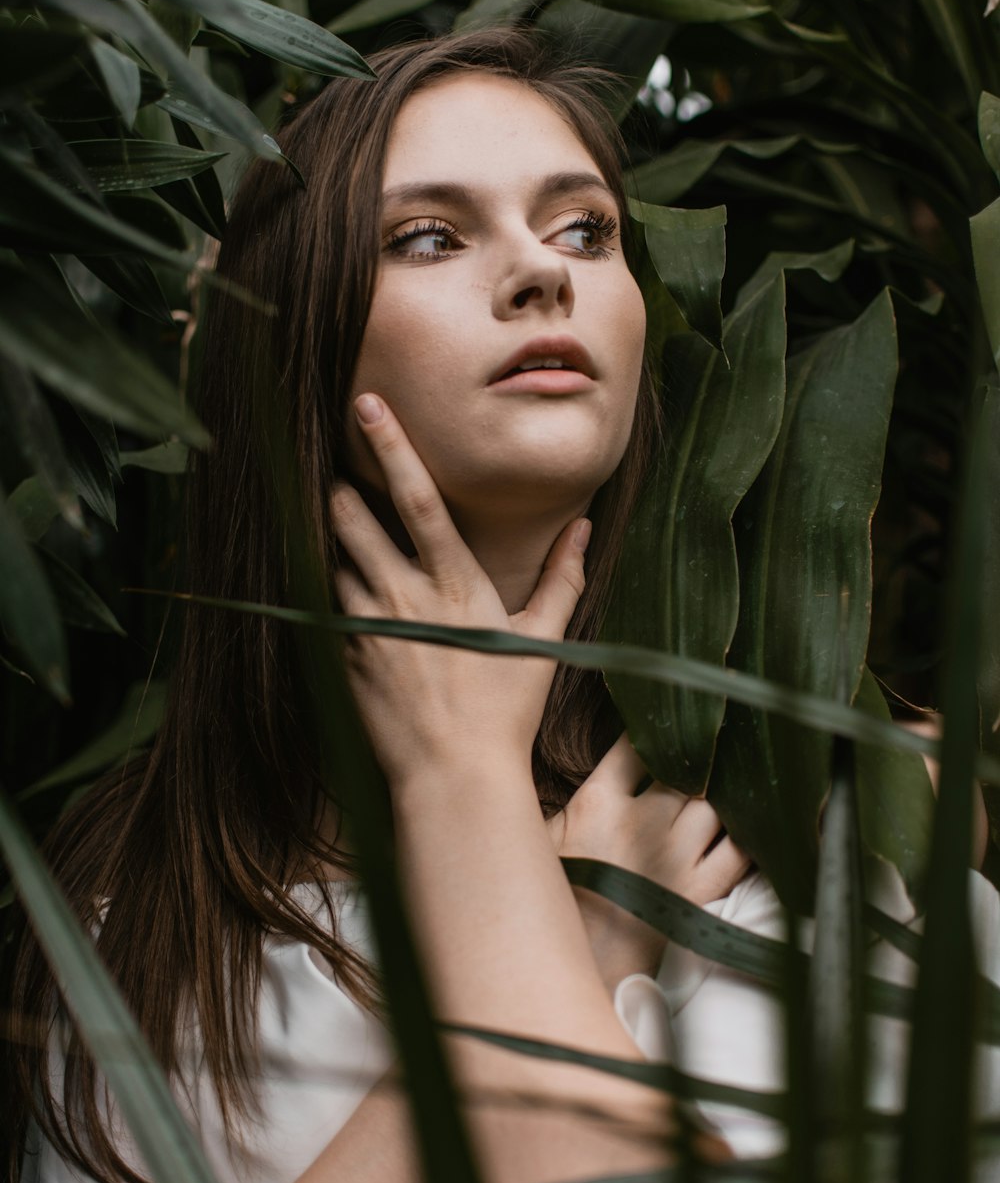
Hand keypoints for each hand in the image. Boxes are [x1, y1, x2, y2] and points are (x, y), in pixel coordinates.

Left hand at [332, 393, 589, 787]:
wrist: (453, 776)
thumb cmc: (505, 711)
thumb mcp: (542, 641)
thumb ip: (562, 579)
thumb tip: (584, 528)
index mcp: (454, 584)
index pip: (419, 499)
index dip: (393, 447)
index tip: (369, 406)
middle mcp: (403, 597)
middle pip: (354, 521)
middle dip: (340, 489)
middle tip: (334, 469)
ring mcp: (366, 628)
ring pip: (332, 560)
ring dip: (330, 538)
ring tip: (331, 522)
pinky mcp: (343, 659)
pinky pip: (325, 608)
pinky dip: (325, 588)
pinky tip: (329, 584)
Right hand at [550, 734, 752, 982]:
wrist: (578, 968)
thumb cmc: (553, 902)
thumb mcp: (540, 840)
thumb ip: (563, 800)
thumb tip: (553, 763)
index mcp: (597, 803)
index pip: (635, 745)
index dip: (653, 727)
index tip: (667, 716)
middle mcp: (641, 823)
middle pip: (686, 771)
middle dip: (700, 758)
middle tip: (715, 743)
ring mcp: (675, 857)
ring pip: (715, 805)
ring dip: (723, 794)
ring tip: (733, 781)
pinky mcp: (699, 892)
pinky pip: (739, 852)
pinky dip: (747, 836)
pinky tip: (751, 825)